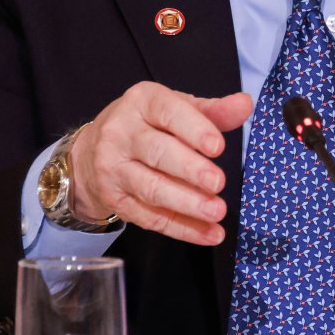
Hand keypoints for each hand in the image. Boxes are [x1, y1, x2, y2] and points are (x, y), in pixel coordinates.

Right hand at [66, 82, 252, 246]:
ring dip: (187, 203)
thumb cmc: (145, 126)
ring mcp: (113, 168)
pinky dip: (182, 228)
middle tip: (218, 182)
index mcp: (141, 102)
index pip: (168, 112)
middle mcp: (121, 133)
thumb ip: (213, 111)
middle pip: (157, 153)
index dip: (194, 129)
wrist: (90, 153)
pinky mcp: (114, 200)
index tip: (217, 146)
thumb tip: (245, 104)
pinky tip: (208, 233)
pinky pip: (150, 218)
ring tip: (217, 210)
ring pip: (151, 189)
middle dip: (190, 170)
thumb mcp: (176, 109)